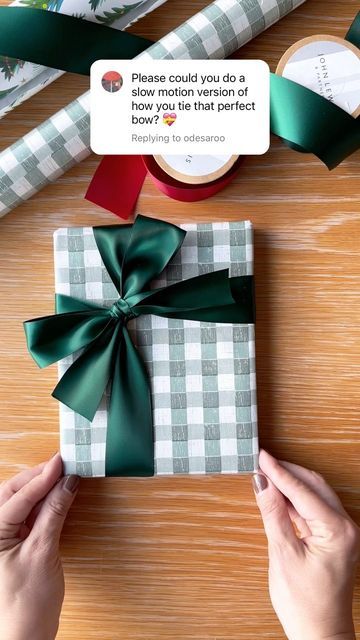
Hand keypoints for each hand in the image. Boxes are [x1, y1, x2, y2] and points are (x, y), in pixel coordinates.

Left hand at [0, 453, 79, 639]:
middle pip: (15, 493)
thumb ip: (54, 514)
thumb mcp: (43, 553)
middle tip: (64, 464)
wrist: (26, 638)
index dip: (42, 476)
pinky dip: (45, 504)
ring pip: (22, 502)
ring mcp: (4, 537)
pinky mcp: (17, 543)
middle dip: (39, 477)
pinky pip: (29, 515)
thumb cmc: (25, 605)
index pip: (18, 497)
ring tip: (64, 475)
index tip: (62, 461)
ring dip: (43, 488)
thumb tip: (68, 483)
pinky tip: (60, 496)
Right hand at [252, 450, 359, 639]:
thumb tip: (262, 483)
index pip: (303, 490)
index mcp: (338, 530)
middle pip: (313, 485)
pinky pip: (314, 509)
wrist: (320, 635)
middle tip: (261, 462)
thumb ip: (273, 514)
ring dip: (291, 484)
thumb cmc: (305, 604)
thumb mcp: (283, 555)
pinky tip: (278, 497)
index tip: (261, 456)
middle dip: (286, 472)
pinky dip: (295, 501)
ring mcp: (341, 532)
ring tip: (266, 475)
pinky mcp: (333, 538)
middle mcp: (346, 527)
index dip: (278, 471)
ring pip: (314, 495)